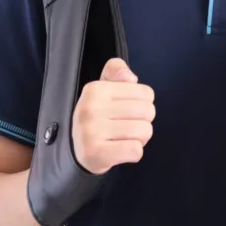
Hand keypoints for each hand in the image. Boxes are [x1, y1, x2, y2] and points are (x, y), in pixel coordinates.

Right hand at [72, 58, 155, 174]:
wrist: (77, 152)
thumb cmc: (98, 118)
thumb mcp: (105, 88)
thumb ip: (117, 71)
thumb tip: (130, 78)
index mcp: (95, 88)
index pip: (146, 93)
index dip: (142, 104)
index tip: (125, 111)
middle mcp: (91, 107)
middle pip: (148, 111)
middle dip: (143, 122)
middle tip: (125, 128)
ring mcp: (91, 131)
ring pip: (144, 131)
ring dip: (140, 139)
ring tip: (123, 139)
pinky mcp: (95, 153)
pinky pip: (136, 150)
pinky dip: (134, 153)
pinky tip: (120, 151)